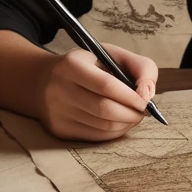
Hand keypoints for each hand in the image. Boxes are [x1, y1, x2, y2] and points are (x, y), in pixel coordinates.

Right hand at [36, 43, 157, 142]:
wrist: (44, 81)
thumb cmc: (89, 65)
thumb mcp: (112, 54)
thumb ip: (140, 67)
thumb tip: (147, 95)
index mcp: (72, 64)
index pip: (106, 85)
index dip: (130, 96)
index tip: (146, 101)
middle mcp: (60, 89)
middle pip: (104, 109)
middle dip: (131, 114)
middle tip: (144, 112)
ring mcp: (57, 112)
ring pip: (101, 126)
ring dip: (126, 124)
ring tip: (134, 116)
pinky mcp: (60, 130)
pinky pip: (95, 137)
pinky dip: (114, 132)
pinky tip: (121, 123)